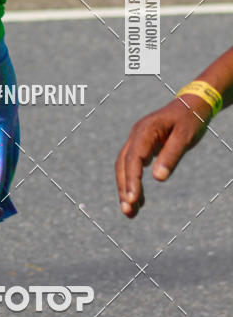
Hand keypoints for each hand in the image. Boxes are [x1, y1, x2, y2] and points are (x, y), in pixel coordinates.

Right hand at [115, 95, 211, 217]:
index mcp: (145, 130)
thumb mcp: (185, 138)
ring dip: (126, 188)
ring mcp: (137, 139)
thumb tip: (158, 179)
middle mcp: (136, 134)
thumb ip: (171, 156)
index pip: (133, 158)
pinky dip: (133, 182)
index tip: (131, 199)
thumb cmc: (190, 120)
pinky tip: (138, 198)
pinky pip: (132, 165)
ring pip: (125, 166)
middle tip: (128, 211)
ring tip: (130, 212)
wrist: (192, 104)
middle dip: (124, 188)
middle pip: (124, 164)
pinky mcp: (142, 145)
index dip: (131, 180)